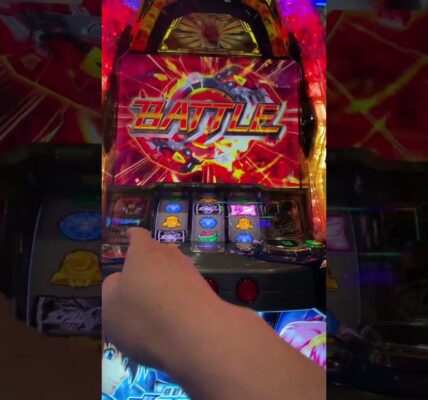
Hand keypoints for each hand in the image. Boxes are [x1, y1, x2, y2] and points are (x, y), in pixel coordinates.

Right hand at [102, 228, 221, 371]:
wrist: (197, 335)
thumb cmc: (144, 317)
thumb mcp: (111, 306)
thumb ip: (113, 288)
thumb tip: (121, 279)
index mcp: (144, 252)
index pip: (138, 236)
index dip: (132, 236)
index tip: (130, 236)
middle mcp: (169, 256)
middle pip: (157, 254)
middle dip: (147, 265)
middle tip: (136, 284)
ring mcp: (190, 272)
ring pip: (172, 273)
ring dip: (162, 285)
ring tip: (152, 309)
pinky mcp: (204, 292)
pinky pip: (184, 291)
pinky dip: (176, 301)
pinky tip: (170, 322)